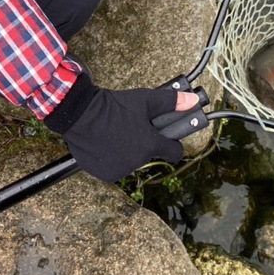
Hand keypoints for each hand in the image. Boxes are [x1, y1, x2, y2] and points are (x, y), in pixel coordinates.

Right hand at [54, 85, 198, 181]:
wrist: (80, 114)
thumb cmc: (113, 107)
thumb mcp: (144, 100)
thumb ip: (170, 102)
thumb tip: (193, 100)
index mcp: (150, 145)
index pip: (174, 152)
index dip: (172, 143)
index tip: (167, 137)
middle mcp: (137, 161)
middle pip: (148, 154)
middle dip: (143, 143)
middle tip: (131, 127)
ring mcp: (120, 170)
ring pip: (131, 162)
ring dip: (127, 151)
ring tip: (115, 133)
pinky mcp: (105, 174)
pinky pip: (114, 168)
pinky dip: (111, 158)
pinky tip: (105, 143)